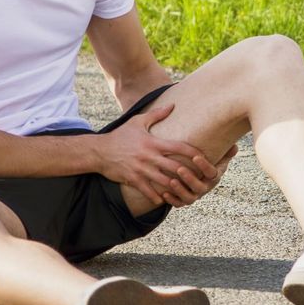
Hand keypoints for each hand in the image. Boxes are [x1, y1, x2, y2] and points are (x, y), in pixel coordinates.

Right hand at [95, 103, 217, 206]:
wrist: (99, 151)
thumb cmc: (121, 135)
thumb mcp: (138, 122)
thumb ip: (157, 114)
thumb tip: (173, 105)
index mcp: (153, 142)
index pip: (179, 147)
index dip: (194, 153)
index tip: (204, 158)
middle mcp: (149, 157)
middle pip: (175, 167)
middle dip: (190, 174)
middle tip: (200, 179)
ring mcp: (141, 169)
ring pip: (164, 182)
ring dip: (177, 187)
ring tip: (187, 190)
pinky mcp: (133, 180)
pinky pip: (149, 191)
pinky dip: (158, 197)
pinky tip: (166, 199)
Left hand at [159, 144, 237, 207]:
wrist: (199, 175)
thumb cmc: (207, 162)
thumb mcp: (218, 156)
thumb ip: (225, 151)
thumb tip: (235, 146)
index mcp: (214, 177)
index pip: (212, 173)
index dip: (204, 166)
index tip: (196, 157)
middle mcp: (205, 188)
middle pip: (200, 188)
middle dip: (190, 179)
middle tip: (180, 169)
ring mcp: (195, 195)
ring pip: (189, 198)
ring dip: (180, 191)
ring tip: (171, 181)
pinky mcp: (184, 201)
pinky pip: (179, 204)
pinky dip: (172, 200)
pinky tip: (164, 193)